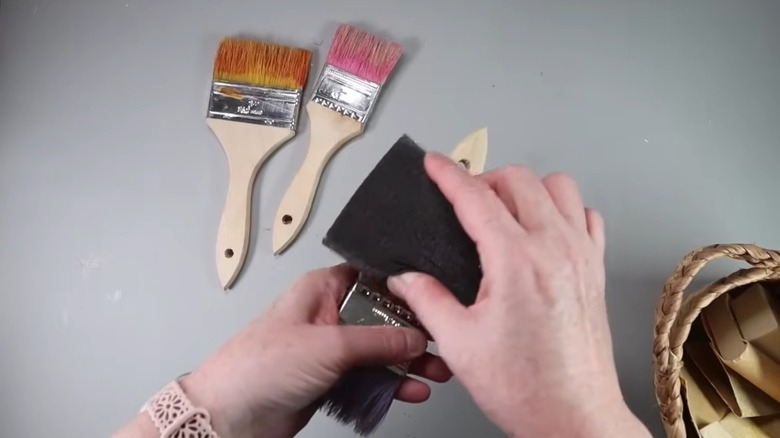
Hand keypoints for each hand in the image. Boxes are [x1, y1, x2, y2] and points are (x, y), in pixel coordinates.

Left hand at [177, 265, 451, 437]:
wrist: (228, 416)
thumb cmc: (258, 367)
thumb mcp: (329, 345)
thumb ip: (378, 340)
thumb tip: (415, 337)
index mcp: (321, 289)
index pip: (373, 279)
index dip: (404, 290)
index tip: (433, 302)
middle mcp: (327, 314)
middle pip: (382, 317)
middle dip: (413, 333)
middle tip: (442, 345)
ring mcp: (329, 348)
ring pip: (379, 350)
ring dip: (407, 362)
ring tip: (436, 372)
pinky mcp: (330, 378)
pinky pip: (369, 376)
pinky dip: (391, 383)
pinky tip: (411, 389)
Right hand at [387, 154, 649, 436]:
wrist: (574, 417)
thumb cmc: (524, 387)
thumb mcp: (458, 343)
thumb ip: (426, 299)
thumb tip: (405, 277)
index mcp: (516, 261)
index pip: (477, 197)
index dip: (449, 175)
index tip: (434, 163)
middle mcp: (554, 249)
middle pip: (519, 180)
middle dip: (486, 178)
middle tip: (464, 198)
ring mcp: (581, 256)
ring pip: (559, 187)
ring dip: (527, 188)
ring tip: (505, 209)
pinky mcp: (596, 270)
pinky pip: (586, 216)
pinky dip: (563, 211)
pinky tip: (544, 231)